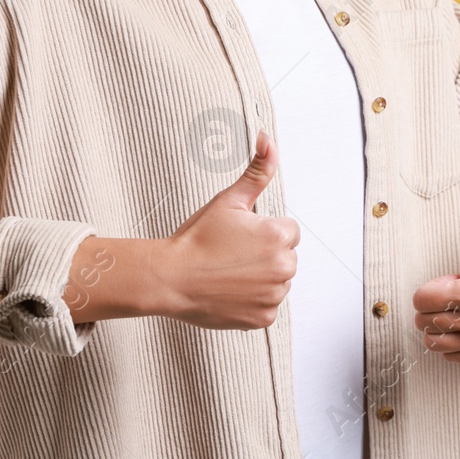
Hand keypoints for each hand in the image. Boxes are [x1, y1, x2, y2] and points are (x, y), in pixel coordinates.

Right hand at [149, 130, 299, 329]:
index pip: (288, 231)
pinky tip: (230, 290)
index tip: (241, 236)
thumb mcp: (229, 200)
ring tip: (229, 272)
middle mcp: (282, 267)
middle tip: (231, 254)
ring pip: (277, 281)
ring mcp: (273, 295)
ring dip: (261, 277)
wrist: (170, 278)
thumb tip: (268, 140)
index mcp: (278, 236)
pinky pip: (267, 305)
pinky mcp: (262, 318)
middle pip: (286, 256)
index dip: (263, 231)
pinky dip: (252, 300)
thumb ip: (258, 171)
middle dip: (265, 254)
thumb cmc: (197, 239)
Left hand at [411, 190, 459, 364]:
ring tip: (458, 311)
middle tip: (453, 297)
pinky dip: (452, 341)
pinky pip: (449, 355)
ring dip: (439, 326)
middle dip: (431, 308)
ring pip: (433, 342)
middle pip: (424, 321)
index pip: (420, 300)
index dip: (427, 290)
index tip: (447, 282)